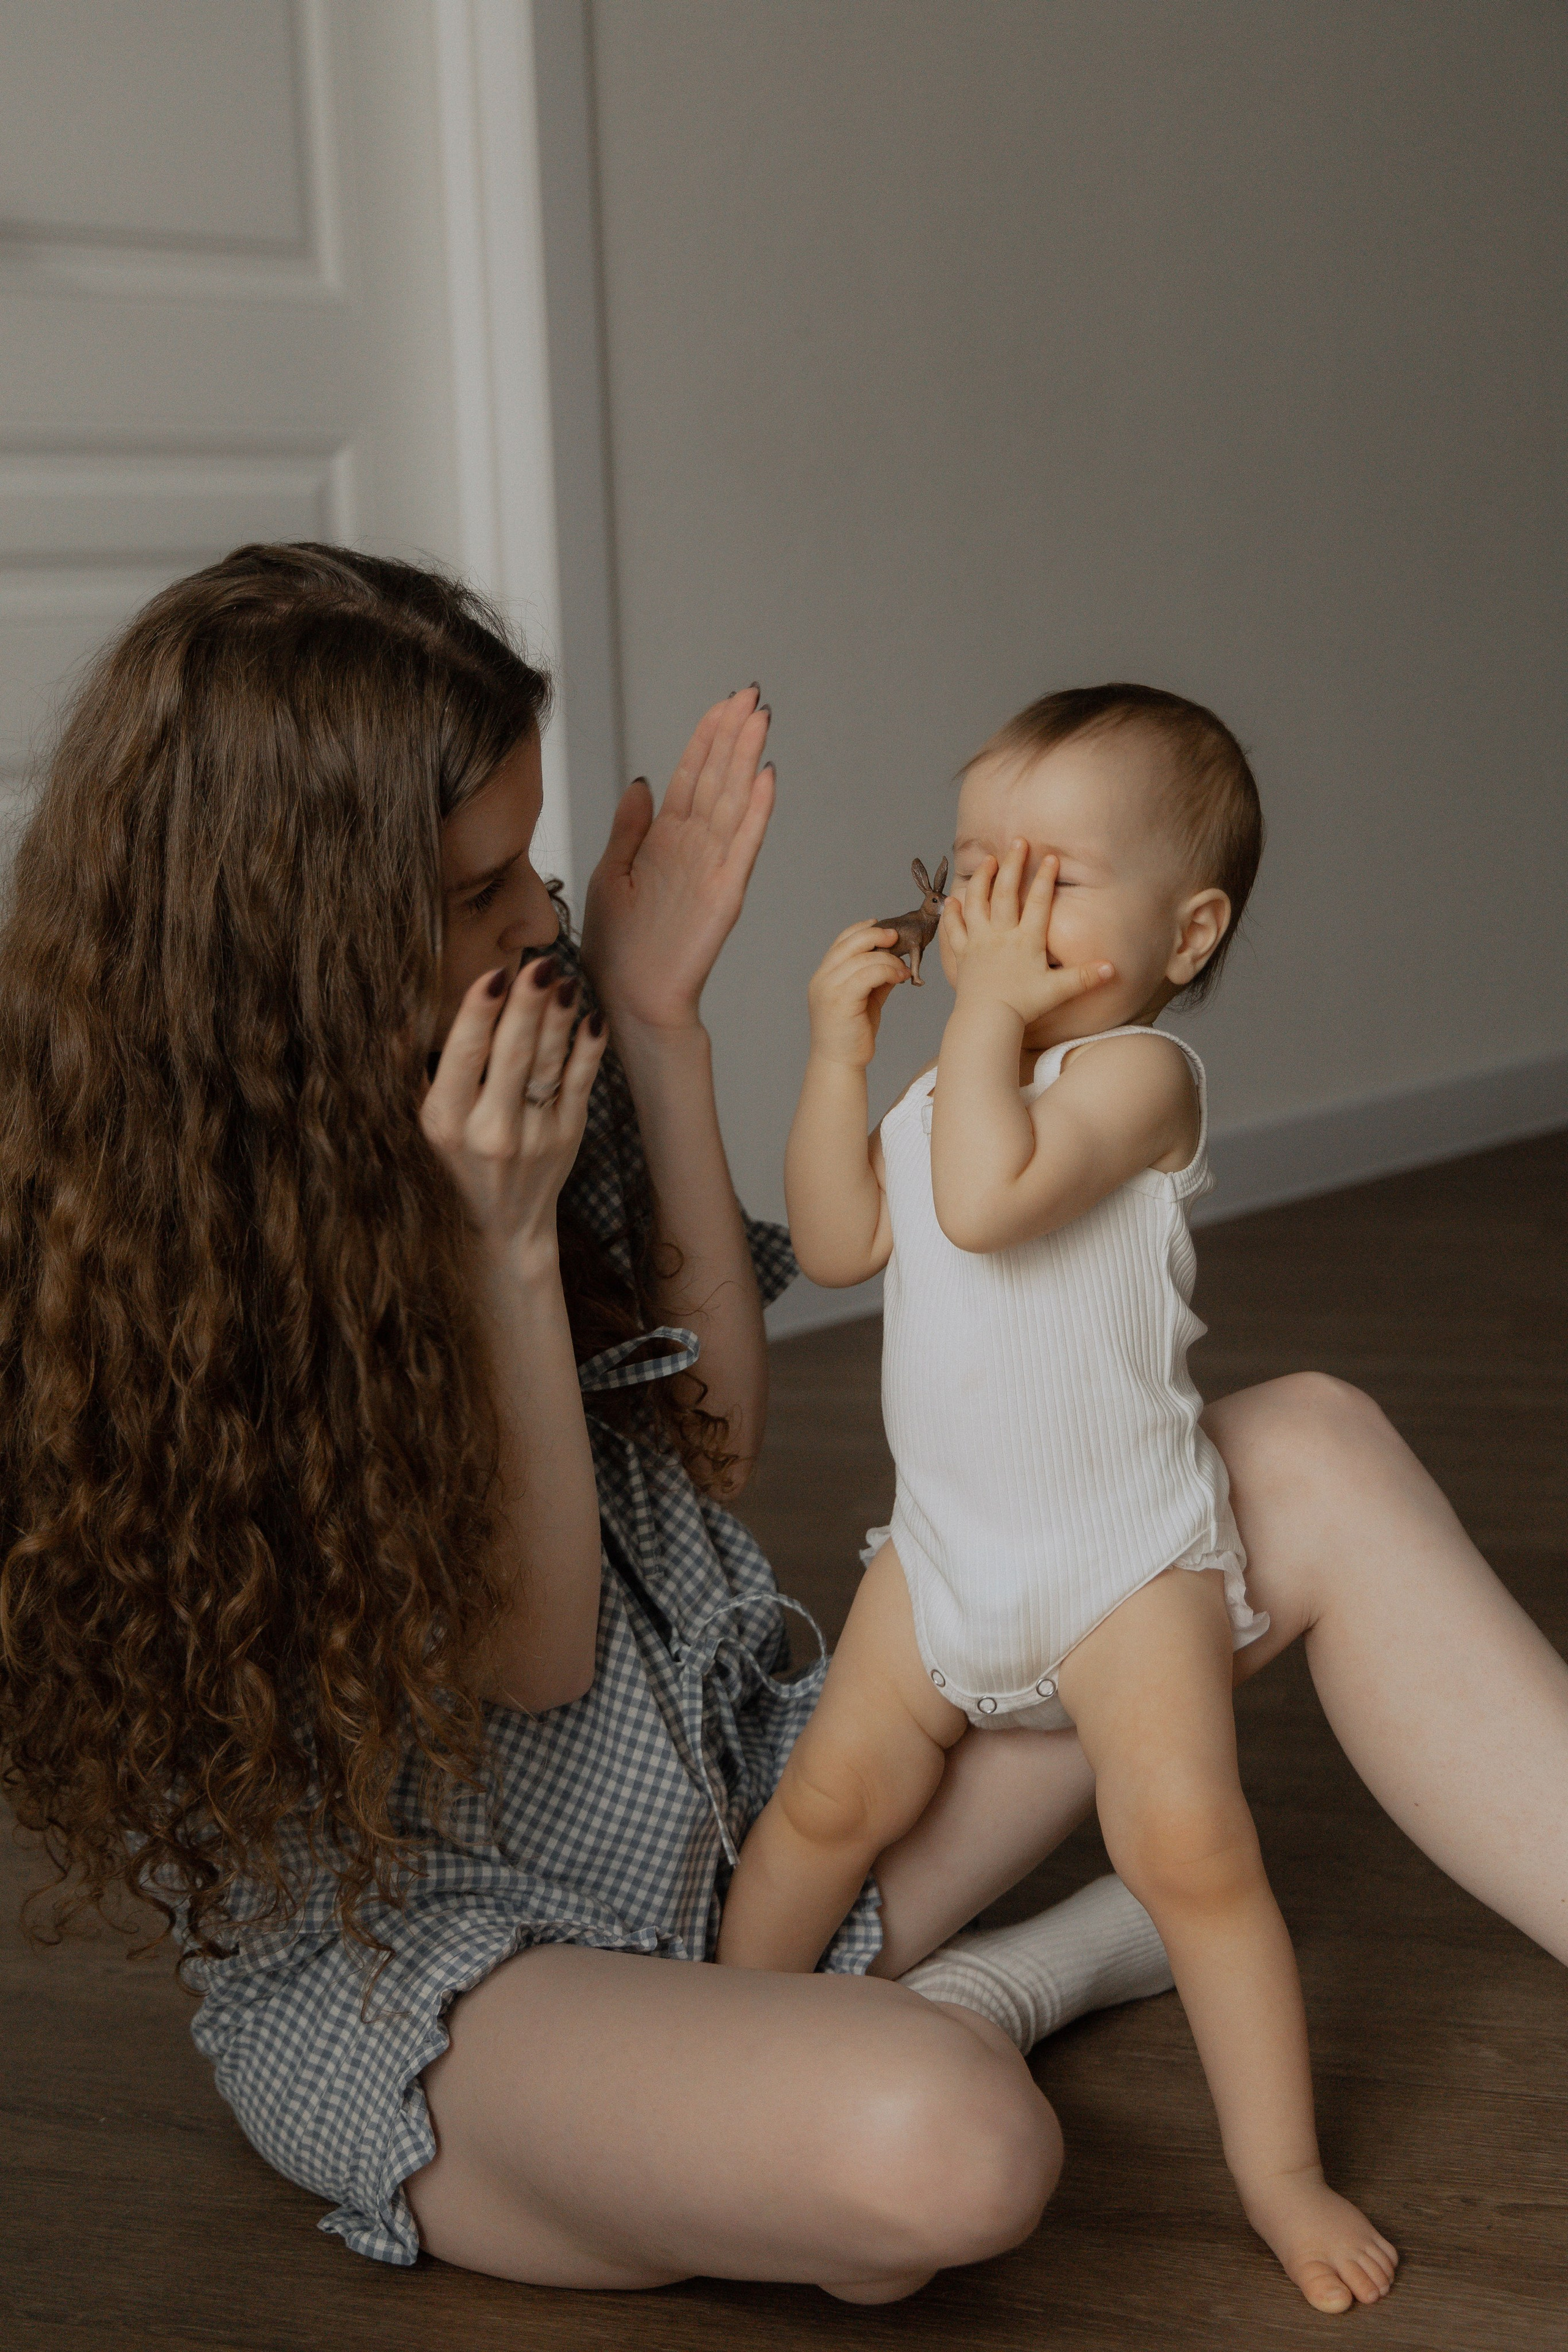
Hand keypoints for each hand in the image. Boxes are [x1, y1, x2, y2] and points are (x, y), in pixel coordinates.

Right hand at [419, 954, 607, 1269]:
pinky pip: (581, 1082)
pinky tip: (590, 1017)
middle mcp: (491, 1131)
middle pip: (514, 1054)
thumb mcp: (423, 1123)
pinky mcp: (568, 1135)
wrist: (505, 1224)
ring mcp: (535, 1135)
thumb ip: (411, 1070)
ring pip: (550, 1063)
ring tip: (565, 978)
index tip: (493, 973)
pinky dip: (587, 1048)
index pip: (465, 1056)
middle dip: (528, 1004)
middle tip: (540, 963)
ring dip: (559, 1017)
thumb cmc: (457, 1163)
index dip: (481, 1012)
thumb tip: (398, 1013)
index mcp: (447, 1122)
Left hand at [580, 687, 774, 1033]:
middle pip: (718, 779)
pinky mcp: (724, 894)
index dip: (707, 738)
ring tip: (761, 720)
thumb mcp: (609, 873)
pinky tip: (767, 780)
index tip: (723, 703)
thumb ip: (629, 828)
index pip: (690, 776)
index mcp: (664, 840)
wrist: (626, 996)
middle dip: (733, 735)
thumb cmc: (617, 947)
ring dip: (748, 759)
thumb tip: (642, 781)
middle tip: (752, 694)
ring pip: (733, 802)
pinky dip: (757, 813)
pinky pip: (743, 846)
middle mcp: (692, 848)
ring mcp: (712, 868)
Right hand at [806, 922, 909, 1068]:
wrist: (839, 1063)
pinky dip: (887, 970)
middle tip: (897, 937)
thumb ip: (873, 979)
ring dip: (888, 959)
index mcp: (824, 976)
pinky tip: (899, 977)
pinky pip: (868, 974)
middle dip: (876, 935)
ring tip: (903, 969)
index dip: (861, 929)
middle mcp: (822, 979)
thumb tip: (894, 960)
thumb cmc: (851, 1035)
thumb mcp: (864, 1000)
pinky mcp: (841, 1000)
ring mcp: (829, 988)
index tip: (881, 925)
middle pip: (850, 943)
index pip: (841, 941)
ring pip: (863, 958)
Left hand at [943, 840, 1112, 1025]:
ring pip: (977, 903)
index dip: (1044, 878)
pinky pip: (954, 928)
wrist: (986, 1021)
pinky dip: (952, 913)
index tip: (1050, 856)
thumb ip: (1085, 977)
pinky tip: (953, 900)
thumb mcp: (1058, 991)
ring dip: (982, 879)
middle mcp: (1000, 936)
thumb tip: (1113, 968)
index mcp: (1026, 941)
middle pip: (1005, 892)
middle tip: (1017, 842)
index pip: (1038, 902)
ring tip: (987, 861)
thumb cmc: (1023, 1007)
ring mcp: (979, 942)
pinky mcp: (962, 954)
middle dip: (1012, 864)